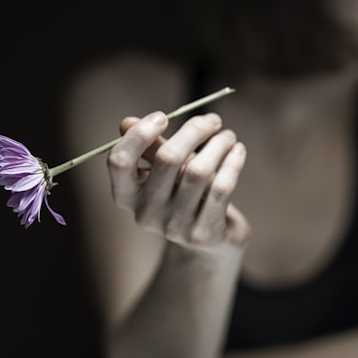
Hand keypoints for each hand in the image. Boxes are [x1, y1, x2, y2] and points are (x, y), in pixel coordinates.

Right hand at [107, 111, 249, 250]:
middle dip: (194, 131)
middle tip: (214, 120)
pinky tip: (238, 151)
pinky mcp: (203, 234)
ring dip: (218, 145)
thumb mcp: (167, 173)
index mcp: (128, 196)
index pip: (119, 161)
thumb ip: (151, 149)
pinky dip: (232, 164)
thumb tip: (125, 122)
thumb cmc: (185, 196)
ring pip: (199, 172)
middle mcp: (146, 214)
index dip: (139, 134)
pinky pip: (221, 189)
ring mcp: (174, 227)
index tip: (162, 116)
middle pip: (167, 159)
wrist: (211, 241)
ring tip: (228, 136)